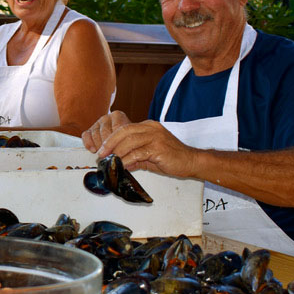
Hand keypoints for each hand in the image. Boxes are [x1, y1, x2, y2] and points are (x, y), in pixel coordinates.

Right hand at [80, 111, 130, 151]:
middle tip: (111, 155)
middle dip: (108, 146)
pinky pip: (85, 136)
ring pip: (95, 135)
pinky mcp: (89, 130)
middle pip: (105, 132)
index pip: (117, 128)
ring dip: (99, 147)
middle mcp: (106, 117)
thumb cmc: (126, 138)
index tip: (118, 152)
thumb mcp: (130, 137)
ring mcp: (96, 123)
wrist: (122, 138)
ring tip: (105, 154)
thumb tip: (123, 152)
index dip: (117, 142)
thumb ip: (127, 141)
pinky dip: (88, 144)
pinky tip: (94, 150)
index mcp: (118, 116)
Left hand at [85, 113, 200, 179]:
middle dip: (110, 143)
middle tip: (101, 155)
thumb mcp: (149, 155)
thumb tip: (120, 164)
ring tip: (110, 162)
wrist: (192, 161)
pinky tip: (122, 166)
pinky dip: (127, 160)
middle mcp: (151, 128)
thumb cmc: (172, 158)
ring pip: (130, 141)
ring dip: (117, 152)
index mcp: (148, 126)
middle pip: (124, 131)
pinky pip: (138, 153)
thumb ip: (135, 157)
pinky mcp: (159, 148)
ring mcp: (156, 136)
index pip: (125, 128)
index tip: (101, 149)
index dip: (111, 139)